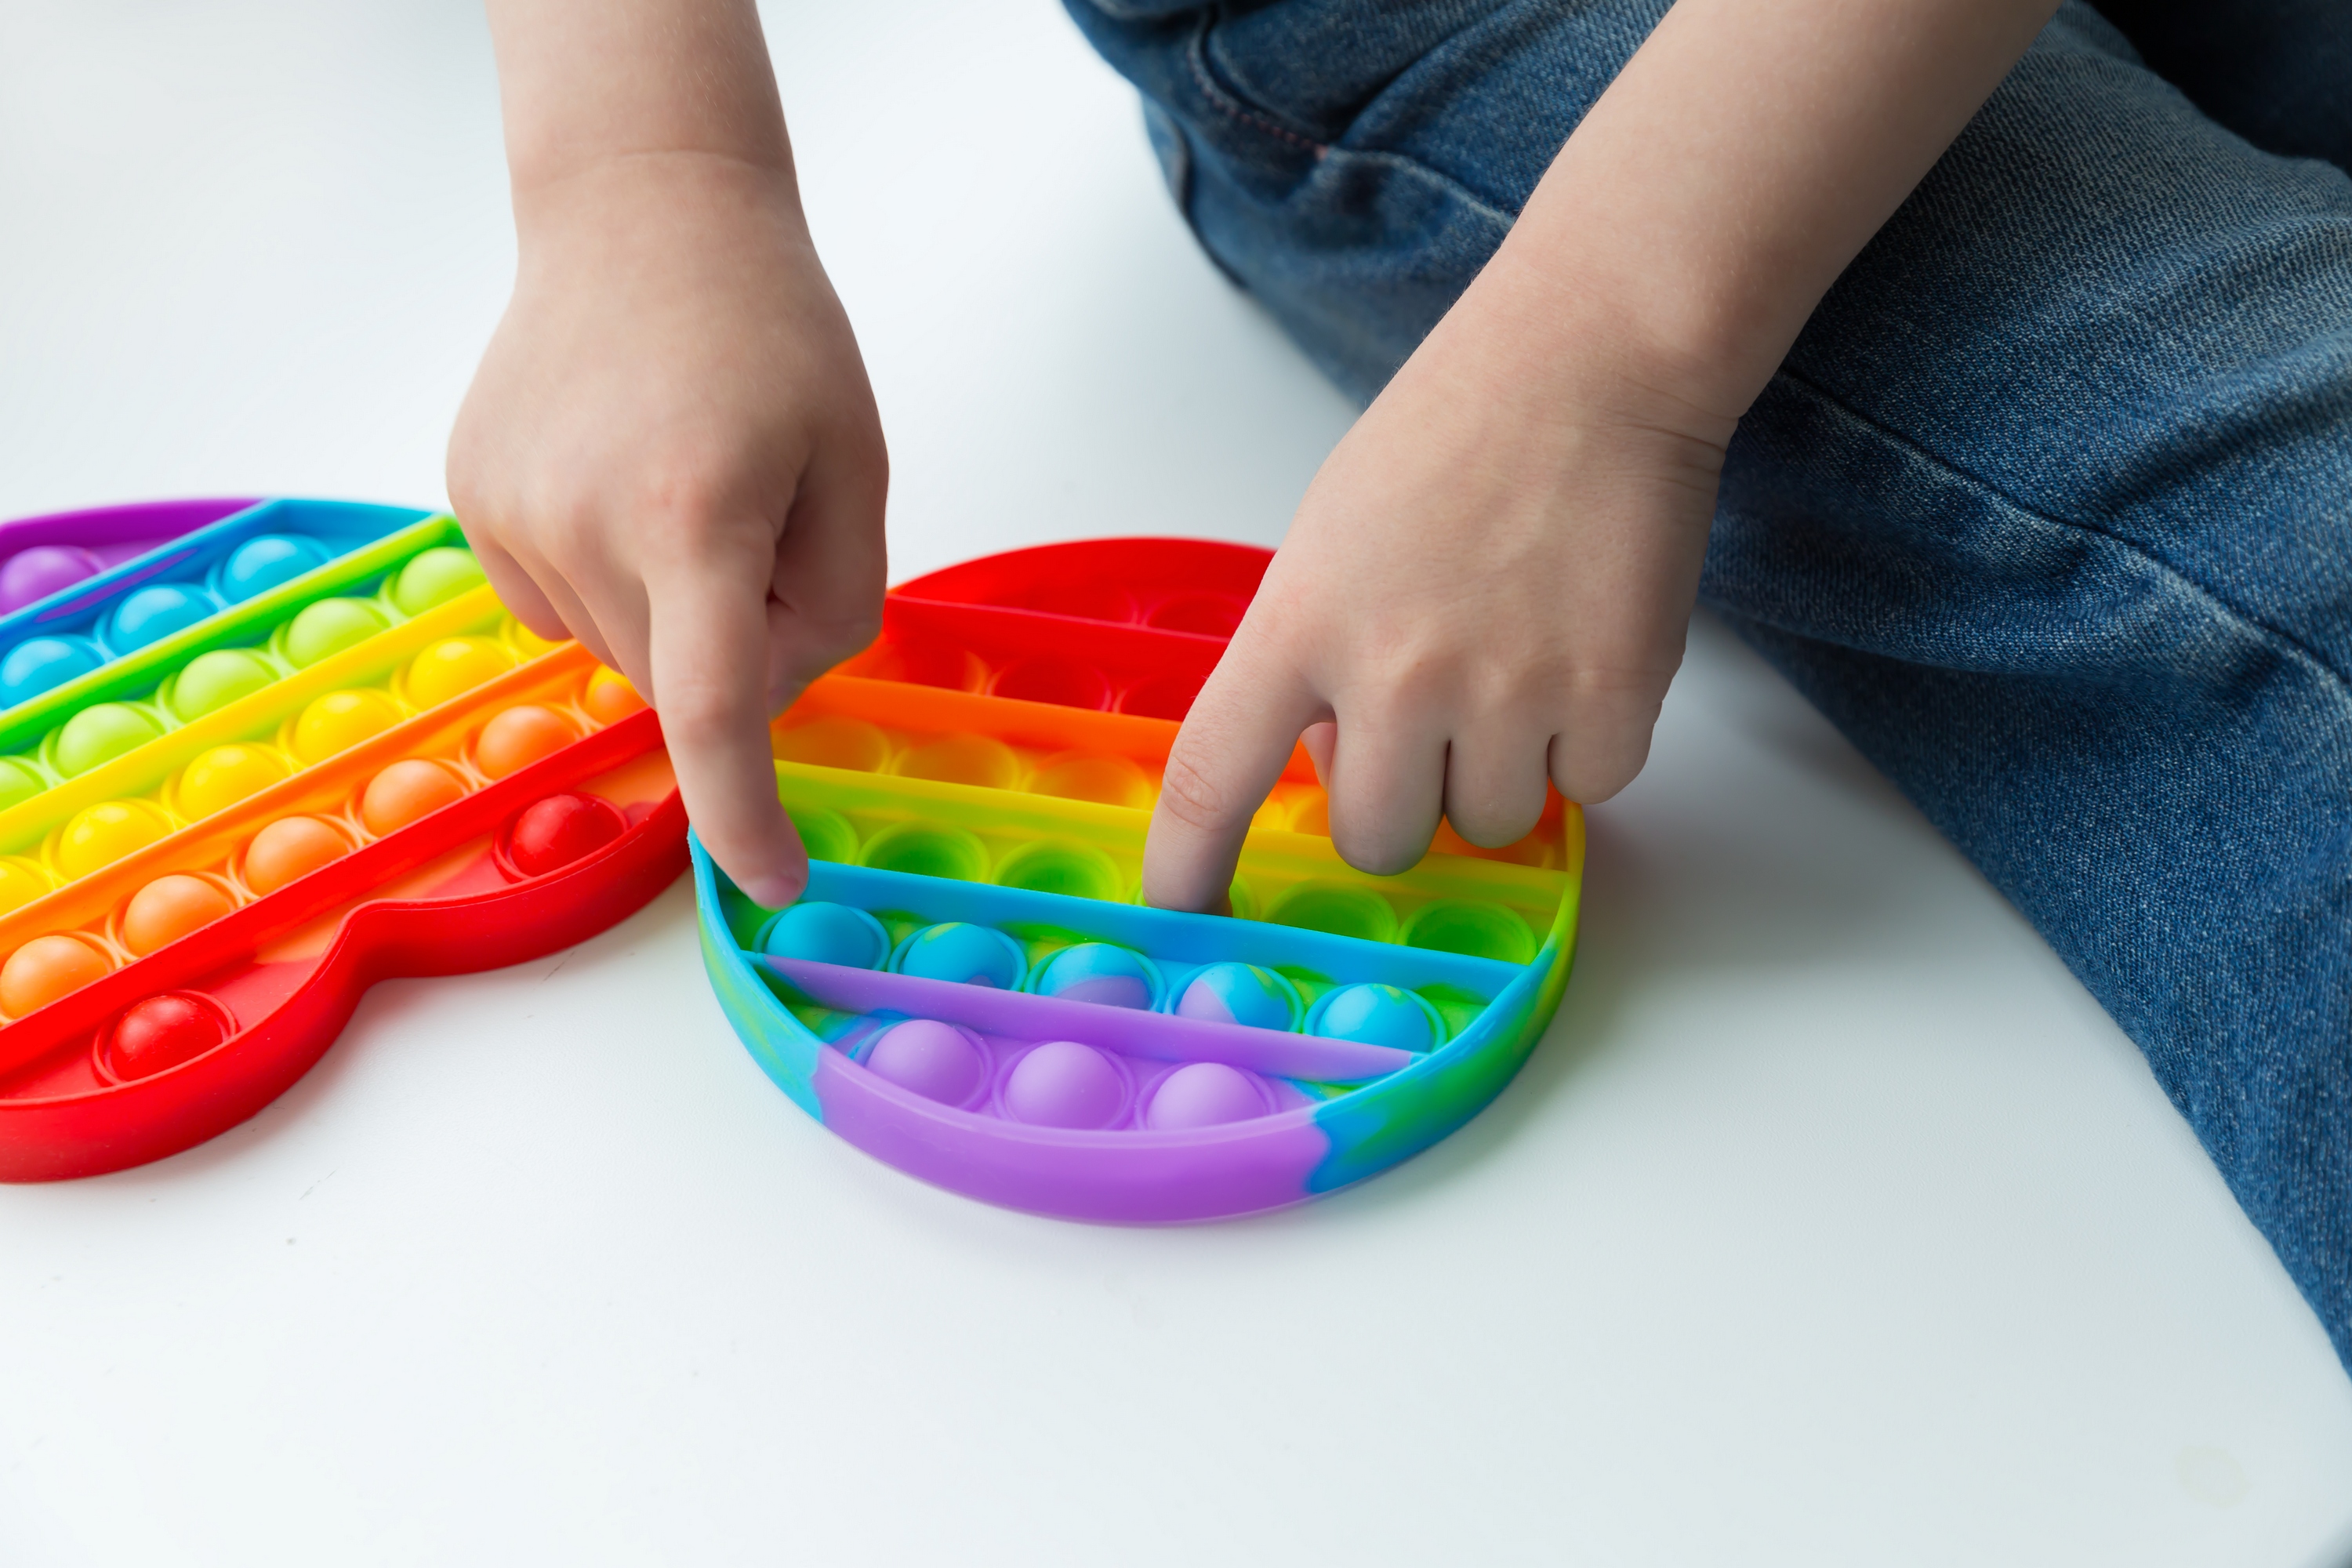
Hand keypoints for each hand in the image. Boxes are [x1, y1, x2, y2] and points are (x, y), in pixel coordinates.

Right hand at [447, 154, 885, 908]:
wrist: (641, 216)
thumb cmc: (772, 336)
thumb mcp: (855, 472)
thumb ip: (831, 610)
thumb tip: (756, 704)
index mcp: (695, 516)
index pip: (712, 712)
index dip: (743, 816)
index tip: (772, 882)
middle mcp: (581, 527)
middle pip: (683, 680)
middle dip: (739, 643)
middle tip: (765, 521)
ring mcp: (508, 516)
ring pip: (622, 649)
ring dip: (673, 606)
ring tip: (687, 477)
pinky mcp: (469, 503)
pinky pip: (565, 606)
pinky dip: (612, 578)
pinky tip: (624, 479)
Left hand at [1140, 293, 1733, 910]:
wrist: (1593, 362)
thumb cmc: (1457, 432)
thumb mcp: (1331, 540)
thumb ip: (1313, 656)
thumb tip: (1332, 760)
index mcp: (1301, 622)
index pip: (1215, 776)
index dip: (1190, 864)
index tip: (1181, 914)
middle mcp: (1395, 673)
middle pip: (1377, 838)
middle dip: (1400, 803)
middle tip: (1431, 723)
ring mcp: (1507, 691)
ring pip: (1485, 825)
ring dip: (1499, 772)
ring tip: (1518, 660)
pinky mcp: (1613, 696)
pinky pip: (1589, 790)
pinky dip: (1588, 744)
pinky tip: (1582, 651)